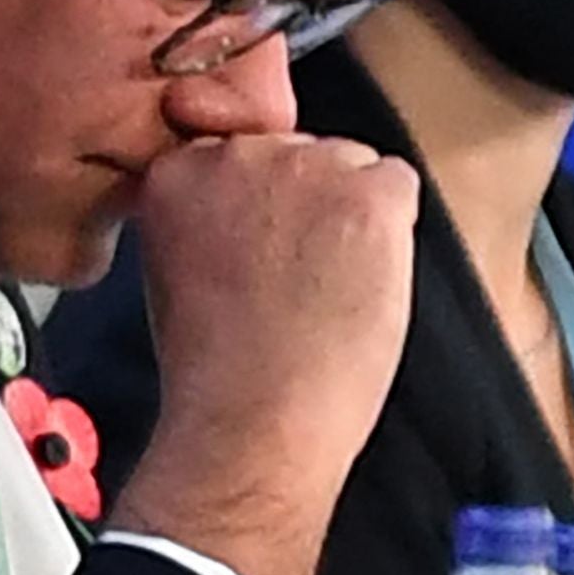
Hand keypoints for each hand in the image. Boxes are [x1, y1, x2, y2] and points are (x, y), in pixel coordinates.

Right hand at [109, 132, 419, 574]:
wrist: (252, 422)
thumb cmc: (217, 372)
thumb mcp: (175, 269)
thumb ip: (209, 212)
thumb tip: (262, 198)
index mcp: (178, 170)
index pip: (245, 153)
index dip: (263, 210)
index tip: (254, 261)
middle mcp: (237, 153)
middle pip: (304, 152)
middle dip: (311, 207)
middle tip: (293, 285)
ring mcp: (304, 167)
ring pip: (354, 167)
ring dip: (354, 219)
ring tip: (325, 294)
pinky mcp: (366, 196)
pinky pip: (398, 185)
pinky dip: (393, 234)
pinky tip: (362, 285)